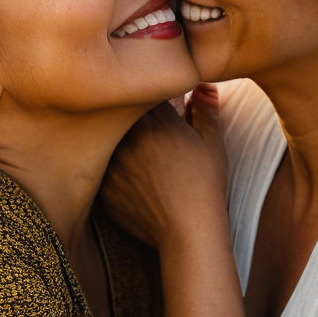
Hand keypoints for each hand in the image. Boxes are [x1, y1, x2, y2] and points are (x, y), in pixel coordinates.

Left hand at [103, 84, 228, 247]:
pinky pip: (105, 175)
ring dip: (121, 150)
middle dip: (135, 125)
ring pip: (109, 146)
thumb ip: (206, 109)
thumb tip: (205, 87)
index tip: (163, 114)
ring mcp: (111, 164)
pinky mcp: (104, 190)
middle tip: (154, 141)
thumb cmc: (205, 184)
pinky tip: (137, 185)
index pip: (143, 97)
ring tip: (145, 165)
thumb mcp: (212, 142)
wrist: (189, 229)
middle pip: (121, 120)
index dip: (152, 103)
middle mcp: (126, 137)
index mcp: (153, 119)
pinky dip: (118, 177)